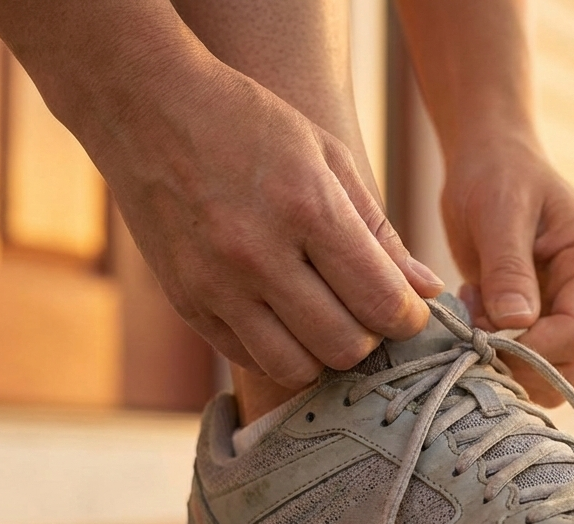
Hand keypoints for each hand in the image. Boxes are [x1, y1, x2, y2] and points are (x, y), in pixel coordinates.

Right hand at [92, 59, 443, 388]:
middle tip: (370, 315)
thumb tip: (427, 290)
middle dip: (371, 339)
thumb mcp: (329, 157)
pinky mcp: (186, 301)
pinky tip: (286, 319)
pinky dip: (279, 351)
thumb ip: (380, 231)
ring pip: (295, 368)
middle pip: (343, 346)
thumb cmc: (251, 124)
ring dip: (324, 355)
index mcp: (307, 209)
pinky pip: (248, 359)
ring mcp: (215, 283)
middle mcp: (259, 254)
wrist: (146, 105)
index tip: (410, 311)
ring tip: (329, 321)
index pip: (380, 300)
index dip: (409, 319)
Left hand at [441, 138, 573, 406]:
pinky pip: (530, 362)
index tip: (486, 342)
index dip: (535, 349)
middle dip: (524, 367)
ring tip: (474, 320)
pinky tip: (476, 315)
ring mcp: (571, 311)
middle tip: (473, 341)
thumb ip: (508, 268)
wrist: (491, 164)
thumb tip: (516, 324)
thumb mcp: (498, 212)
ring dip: (509, 365)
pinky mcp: (545, 323)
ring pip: (555, 374)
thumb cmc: (498, 176)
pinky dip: (497, 355)